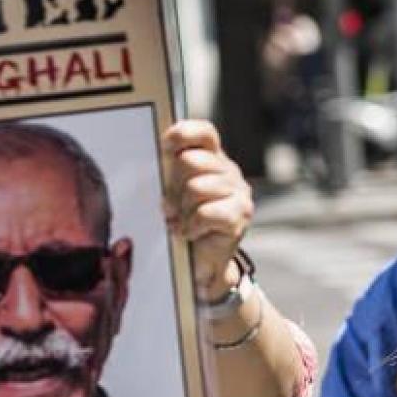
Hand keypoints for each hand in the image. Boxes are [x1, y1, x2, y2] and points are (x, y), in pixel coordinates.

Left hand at [160, 121, 253, 300]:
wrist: (202, 263)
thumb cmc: (184, 223)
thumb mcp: (174, 193)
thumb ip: (169, 172)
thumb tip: (155, 159)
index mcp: (212, 159)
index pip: (204, 133)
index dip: (184, 134)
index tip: (164, 146)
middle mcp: (229, 171)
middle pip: (192, 161)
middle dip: (175, 185)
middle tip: (173, 205)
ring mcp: (238, 192)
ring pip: (197, 188)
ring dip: (183, 210)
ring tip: (183, 221)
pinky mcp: (241, 215)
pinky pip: (207, 212)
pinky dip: (192, 226)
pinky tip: (191, 232)